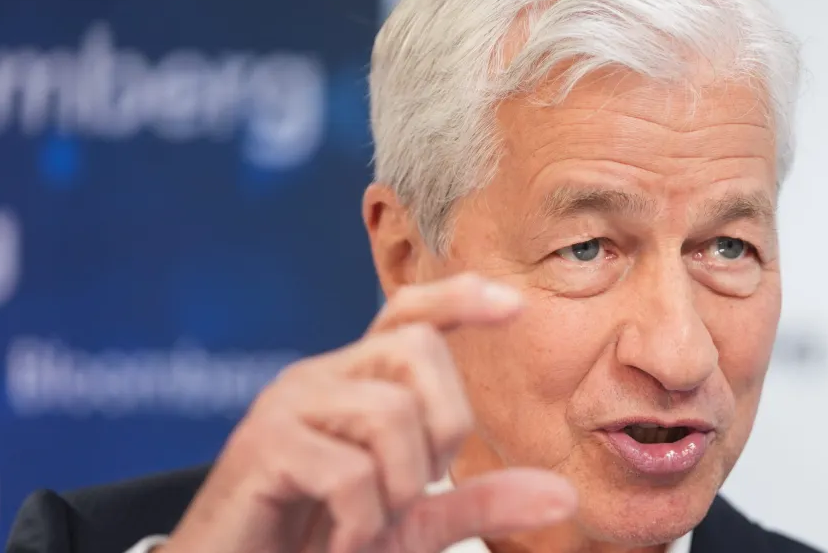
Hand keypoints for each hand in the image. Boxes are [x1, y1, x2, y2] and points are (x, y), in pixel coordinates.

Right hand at [159, 274, 576, 552]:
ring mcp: (287, 406)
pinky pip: (349, 469)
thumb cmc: (317, 540)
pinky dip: (360, 520)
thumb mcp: (410, 523)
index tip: (515, 305)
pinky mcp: (262, 447)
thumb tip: (564, 493)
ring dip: (398, 487)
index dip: (460, 299)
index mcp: (355, 384)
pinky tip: (339, 540)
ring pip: (390, 410)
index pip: (409, 314)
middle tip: (416, 489)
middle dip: (444, 425)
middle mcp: (321, 378)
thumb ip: (479, 504)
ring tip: (365, 524)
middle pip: (417, 348)